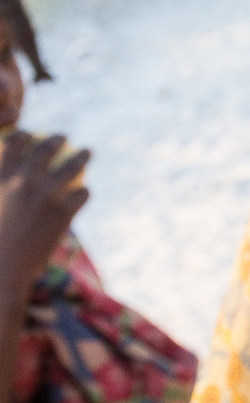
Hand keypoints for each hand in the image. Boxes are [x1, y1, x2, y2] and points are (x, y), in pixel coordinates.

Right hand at [0, 130, 88, 291]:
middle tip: (63, 136)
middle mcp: (24, 180)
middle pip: (46, 148)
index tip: (29, 134)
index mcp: (1, 177)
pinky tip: (84, 194)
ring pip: (73, 165)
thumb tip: (0, 186)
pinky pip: (82, 194)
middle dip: (57, 138)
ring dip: (82, 155)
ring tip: (87, 152)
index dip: (22, 135)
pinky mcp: (64, 211)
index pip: (13, 144)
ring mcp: (46, 194)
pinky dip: (84, 192)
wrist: (2, 268)